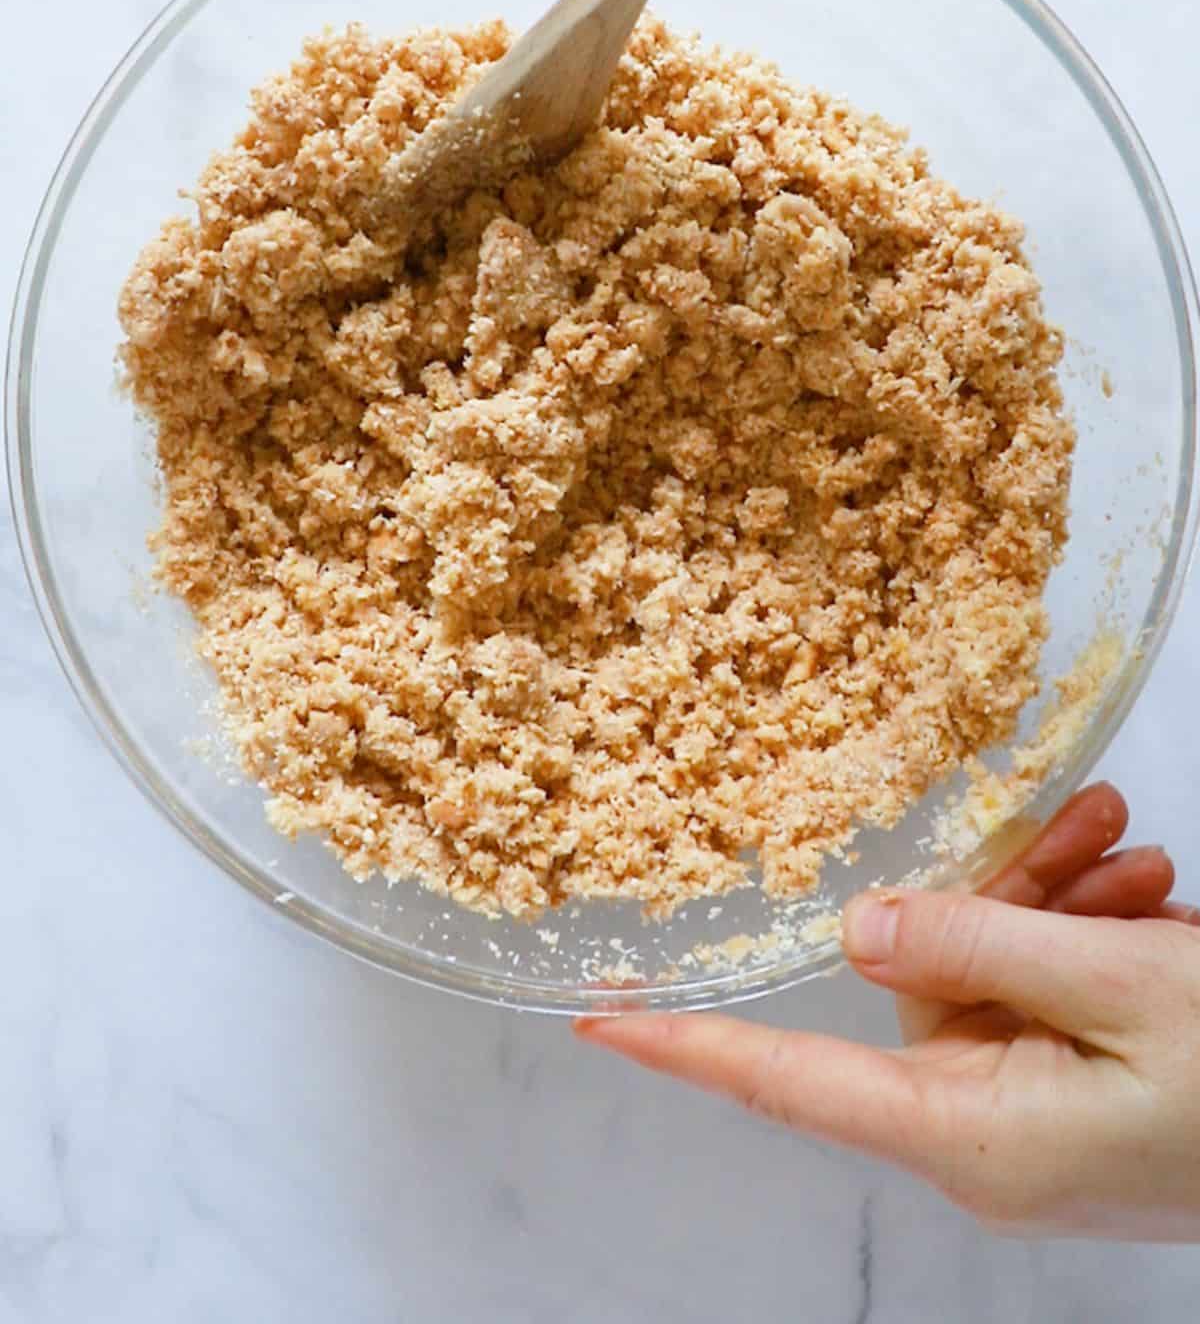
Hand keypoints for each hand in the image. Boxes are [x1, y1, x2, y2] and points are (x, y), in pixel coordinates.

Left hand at [576, 784, 1199, 1240]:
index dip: (688, 1047)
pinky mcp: (1077, 1102)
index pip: (789, 1082)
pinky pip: (1043, 998)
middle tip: (1088, 826)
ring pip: (992, 973)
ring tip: (1134, 854)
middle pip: (927, 982)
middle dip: (997, 889)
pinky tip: (1148, 892)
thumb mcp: (1118, 983)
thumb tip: (863, 930)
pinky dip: (1085, 935)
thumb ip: (978, 943)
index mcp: (970, 1134)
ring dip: (1057, 901)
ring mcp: (1034, 1124)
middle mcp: (985, 1137)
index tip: (598, 1019)